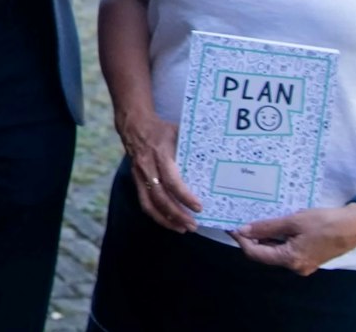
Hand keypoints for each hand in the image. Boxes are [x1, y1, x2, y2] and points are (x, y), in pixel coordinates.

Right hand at [116, 108, 202, 231]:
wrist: (134, 126)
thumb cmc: (161, 130)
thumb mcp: (178, 133)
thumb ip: (193, 146)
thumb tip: (221, 155)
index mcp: (160, 155)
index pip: (171, 180)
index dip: (184, 196)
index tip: (199, 207)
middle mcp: (148, 167)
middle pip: (160, 197)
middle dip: (177, 214)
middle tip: (194, 225)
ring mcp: (140, 175)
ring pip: (149, 203)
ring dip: (166, 219)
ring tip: (183, 229)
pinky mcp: (136, 181)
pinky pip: (144, 202)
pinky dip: (156, 215)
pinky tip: (169, 222)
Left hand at [232, 205, 355, 274]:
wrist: (355, 225)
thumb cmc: (325, 222)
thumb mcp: (293, 221)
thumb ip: (267, 227)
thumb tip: (243, 231)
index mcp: (291, 260)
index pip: (256, 254)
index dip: (241, 240)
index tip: (231, 226)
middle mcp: (296, 266)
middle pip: (264, 254)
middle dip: (250, 239)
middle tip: (239, 222)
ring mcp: (303, 263)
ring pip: (274, 252)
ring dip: (263, 239)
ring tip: (252, 222)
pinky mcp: (308, 257)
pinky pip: (285, 250)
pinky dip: (276, 239)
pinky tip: (270, 226)